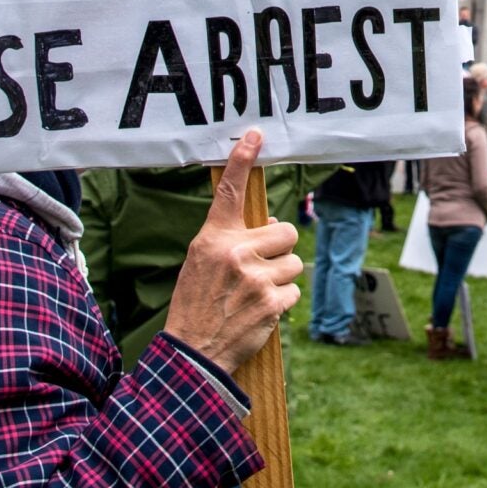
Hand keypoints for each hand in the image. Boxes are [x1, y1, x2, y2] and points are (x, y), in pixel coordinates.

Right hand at [161, 129, 303, 373]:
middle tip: (261, 268)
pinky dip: (282, 302)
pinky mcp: (271, 302)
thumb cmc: (197, 304)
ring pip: (294, 264)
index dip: (242, 160)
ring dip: (281, 279)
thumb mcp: (200, 262)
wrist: (192, 353)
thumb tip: (271, 225)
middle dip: (281, 249)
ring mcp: (255, 277)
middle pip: (287, 232)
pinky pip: (293, 291)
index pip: (229, 193)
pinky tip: (260, 311)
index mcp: (213, 239)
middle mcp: (235, 253)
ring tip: (255, 294)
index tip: (256, 135)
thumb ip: (230, 241)